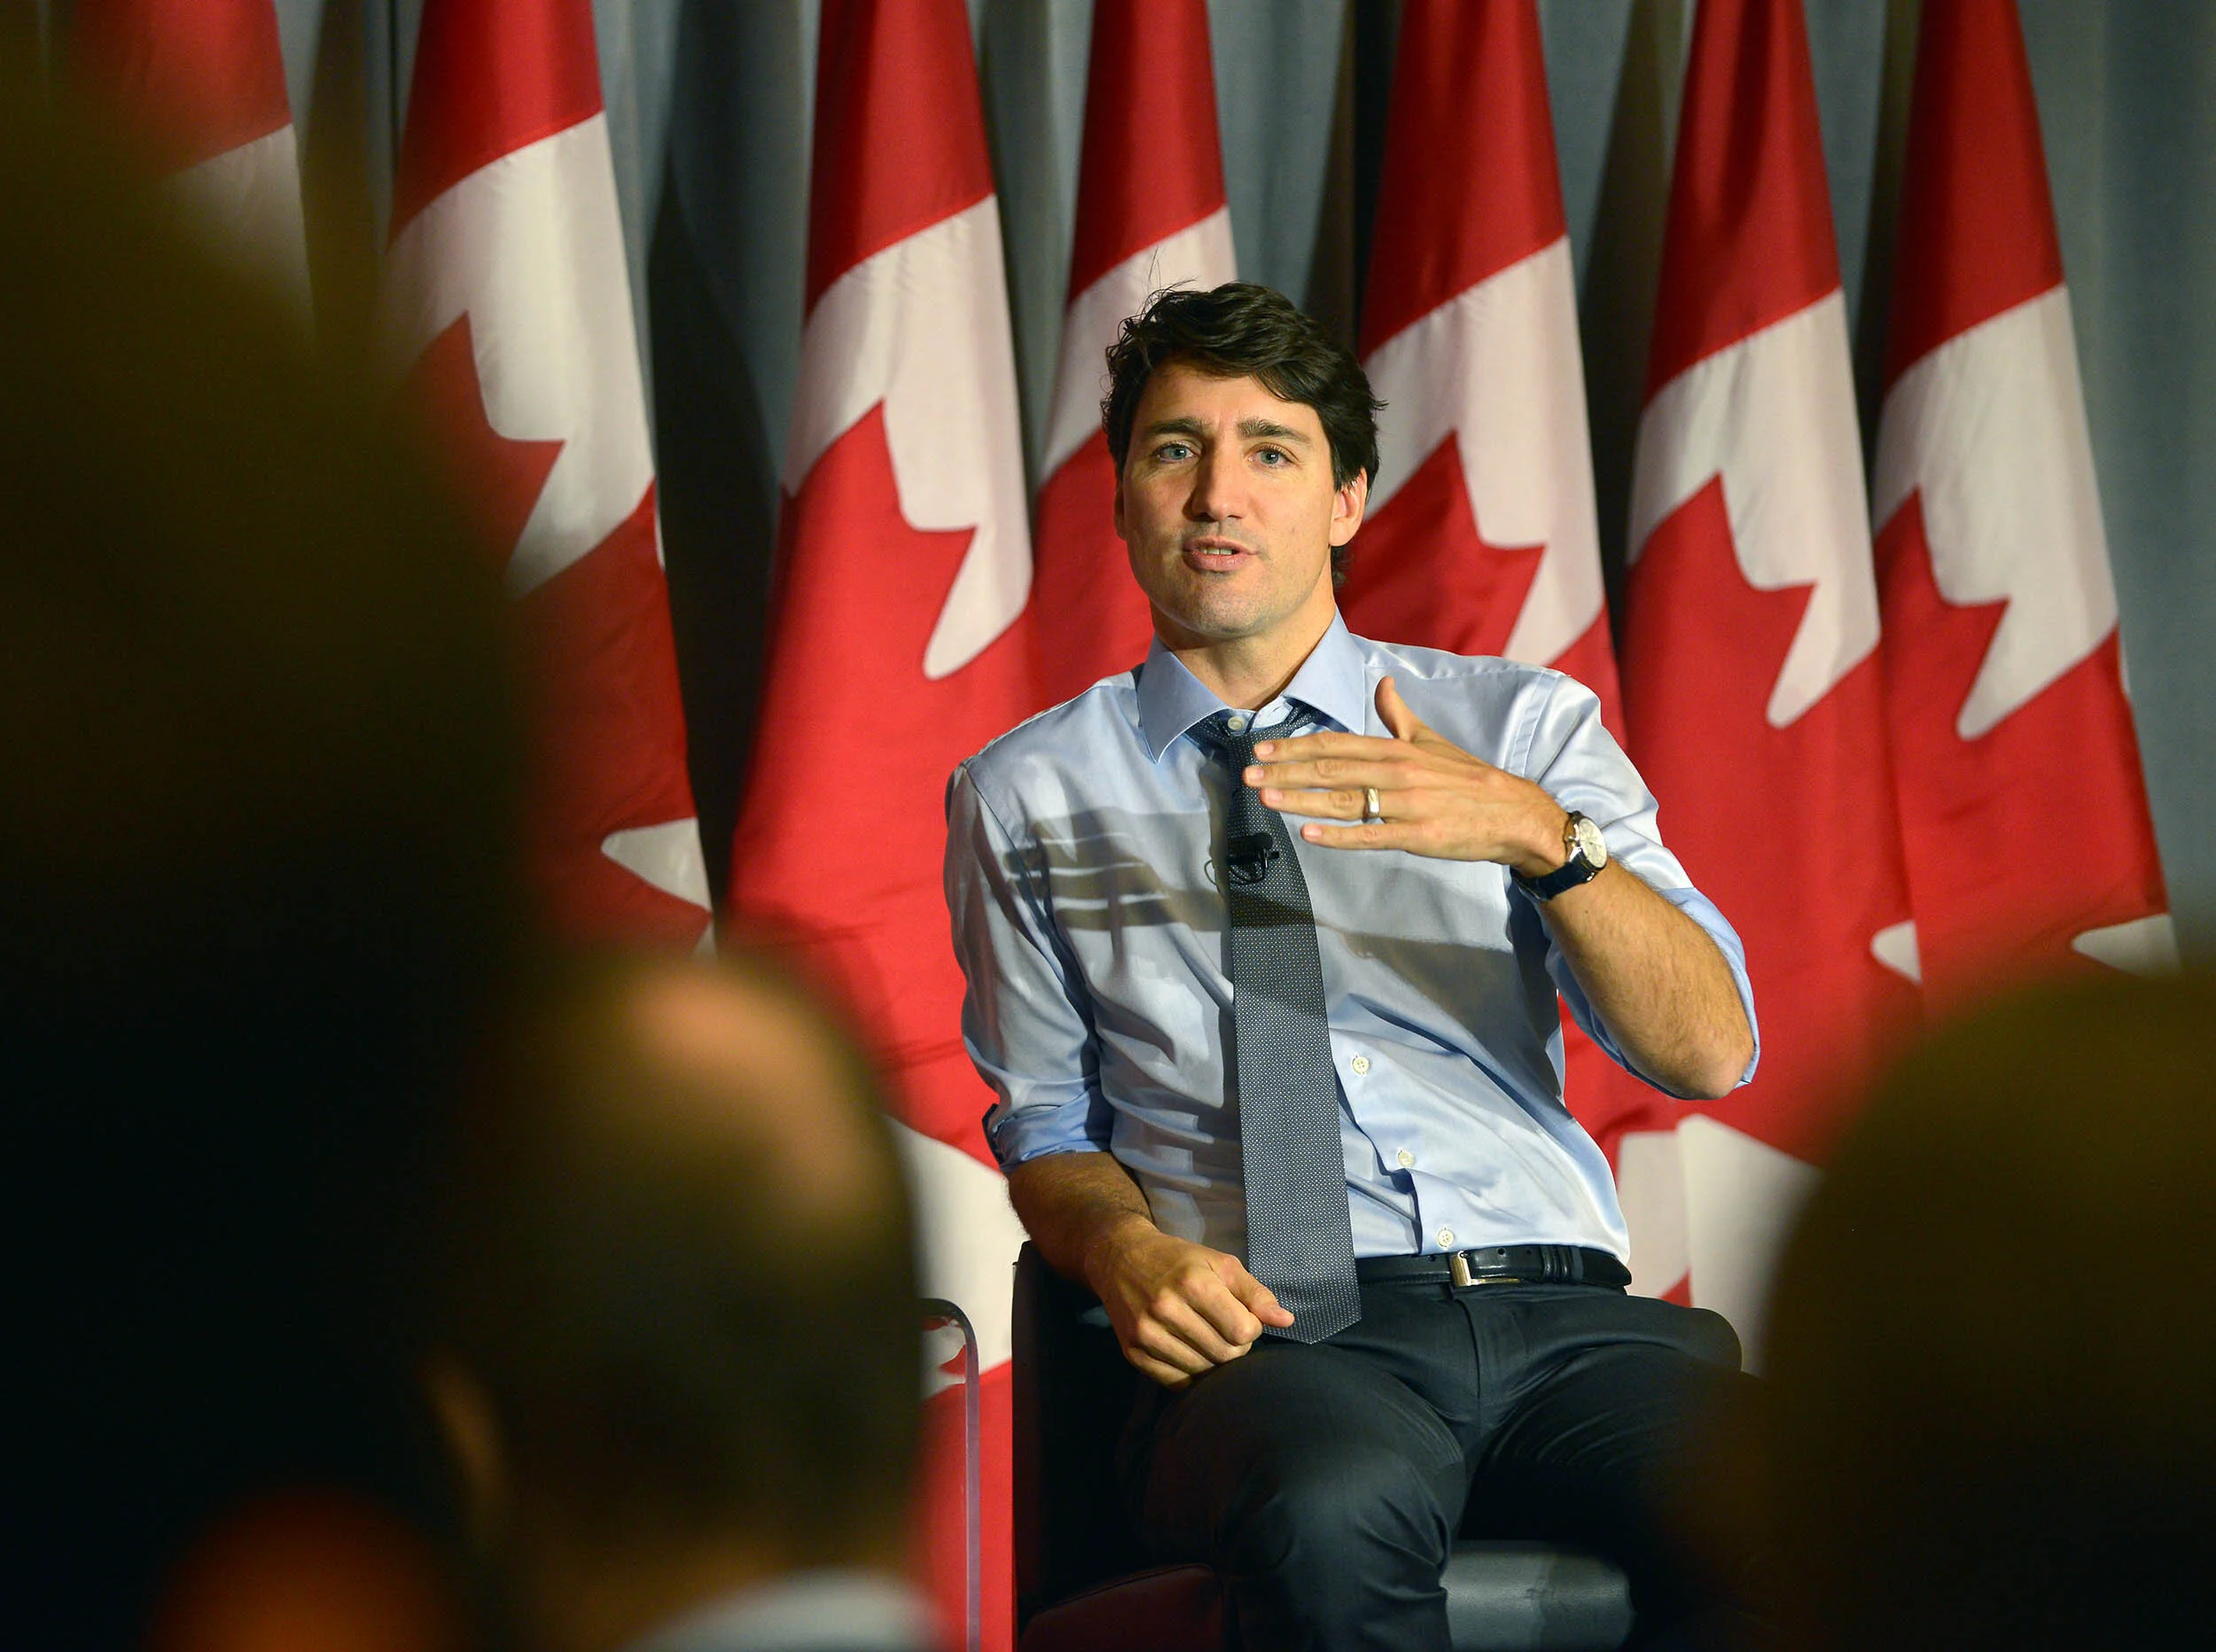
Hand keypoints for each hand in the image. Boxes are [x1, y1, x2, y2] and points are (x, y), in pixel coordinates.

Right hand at [1088, 1220, 1293, 1387]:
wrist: (1121, 1259)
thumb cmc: (1179, 1260)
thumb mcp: (1220, 1264)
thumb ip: (1255, 1293)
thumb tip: (1287, 1321)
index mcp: (1194, 1283)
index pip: (1243, 1331)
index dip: (1251, 1328)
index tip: (1242, 1317)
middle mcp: (1167, 1309)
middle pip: (1225, 1355)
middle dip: (1235, 1346)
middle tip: (1225, 1329)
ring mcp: (1147, 1334)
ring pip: (1204, 1372)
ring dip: (1214, 1360)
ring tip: (1206, 1338)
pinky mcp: (1133, 1354)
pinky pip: (1178, 1383)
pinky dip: (1191, 1373)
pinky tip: (1190, 1351)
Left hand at [1247, 677, 1571, 873]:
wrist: (1515, 815)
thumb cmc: (1469, 779)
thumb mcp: (1432, 742)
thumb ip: (1399, 716)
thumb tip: (1385, 684)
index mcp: (1397, 749)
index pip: (1336, 744)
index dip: (1296, 745)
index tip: (1262, 748)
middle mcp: (1398, 772)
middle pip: (1331, 769)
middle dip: (1285, 770)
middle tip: (1247, 773)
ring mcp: (1407, 805)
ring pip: (1345, 801)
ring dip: (1301, 799)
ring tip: (1266, 797)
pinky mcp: (1418, 836)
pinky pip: (1371, 836)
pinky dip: (1340, 835)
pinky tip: (1309, 833)